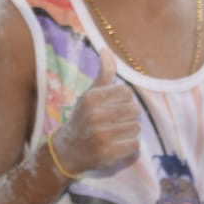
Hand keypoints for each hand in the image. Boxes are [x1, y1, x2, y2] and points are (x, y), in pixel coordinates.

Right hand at [50, 49, 139, 177]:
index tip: (113, 107)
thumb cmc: (83, 118)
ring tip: (116, 134)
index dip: (124, 101)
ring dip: (130, 132)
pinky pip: (134, 145)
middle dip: (128, 116)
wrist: (67, 151)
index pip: (127, 92)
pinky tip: (118, 145)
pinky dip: (130, 146)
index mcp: (92, 98)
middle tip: (115, 122)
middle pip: (134, 110)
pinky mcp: (108, 153)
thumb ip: (104, 73)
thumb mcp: (90, 94)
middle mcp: (95, 115)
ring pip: (136, 127)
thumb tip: (106, 50)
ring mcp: (101, 135)